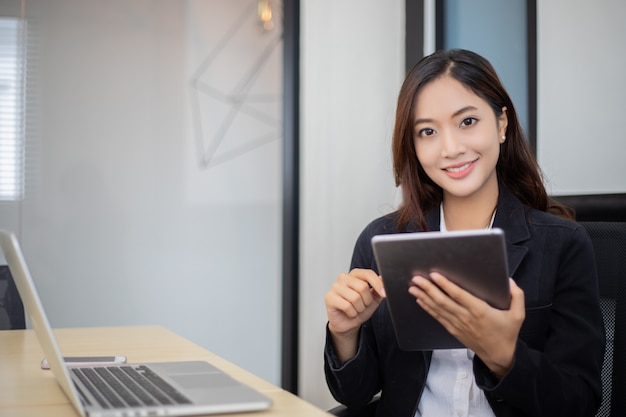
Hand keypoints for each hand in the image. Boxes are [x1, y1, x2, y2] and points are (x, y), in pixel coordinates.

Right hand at [325, 268, 385, 361]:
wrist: (348, 323)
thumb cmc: (359, 308)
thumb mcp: (373, 299)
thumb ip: (379, 289)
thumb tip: (383, 279)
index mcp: (355, 274)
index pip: (368, 273)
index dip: (378, 284)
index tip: (384, 293)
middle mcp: (344, 278)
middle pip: (362, 287)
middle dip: (367, 301)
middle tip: (363, 305)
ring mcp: (335, 287)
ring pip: (355, 298)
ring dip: (359, 308)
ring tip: (355, 309)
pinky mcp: (329, 297)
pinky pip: (346, 306)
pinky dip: (352, 313)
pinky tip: (349, 313)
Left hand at [409, 274, 524, 377]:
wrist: (499, 356)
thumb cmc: (507, 334)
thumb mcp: (518, 315)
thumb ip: (517, 296)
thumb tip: (510, 280)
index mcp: (480, 311)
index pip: (459, 295)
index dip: (445, 285)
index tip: (435, 275)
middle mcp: (465, 317)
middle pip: (443, 301)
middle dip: (428, 289)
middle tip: (416, 278)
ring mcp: (458, 324)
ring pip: (438, 309)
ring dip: (424, 297)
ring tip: (412, 287)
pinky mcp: (454, 330)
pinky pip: (438, 317)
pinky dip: (428, 308)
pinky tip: (420, 300)